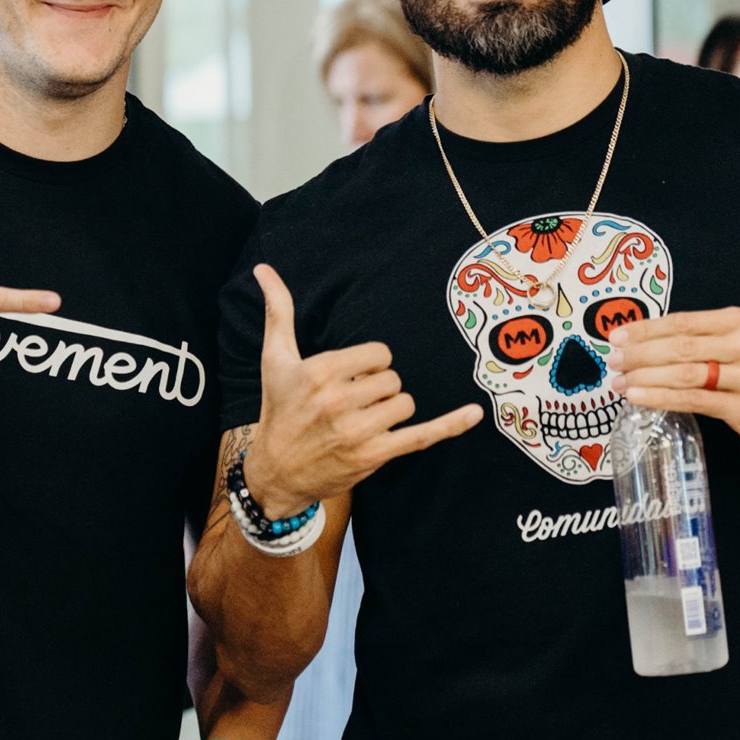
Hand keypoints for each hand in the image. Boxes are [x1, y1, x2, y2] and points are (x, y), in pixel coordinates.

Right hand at [240, 264, 479, 517]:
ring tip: (360, 421)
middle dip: (377, 389)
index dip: (369, 365)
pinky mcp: (373, 455)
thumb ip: (278, 311)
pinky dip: (451, 425)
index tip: (348, 378)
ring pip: (404, 403)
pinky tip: (476, 413)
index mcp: (320, 372)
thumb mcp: (274, 358)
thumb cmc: (278, 408)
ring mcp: (358, 431)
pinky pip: (422, 435)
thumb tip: (263, 268)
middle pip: (393, 379)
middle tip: (349, 403)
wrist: (276, 470)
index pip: (379, 354)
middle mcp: (338, 401)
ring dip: (390, 410)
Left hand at [603, 307, 739, 462]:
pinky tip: (639, 397)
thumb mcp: (733, 347)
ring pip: (685, 373)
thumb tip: (637, 341)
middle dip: (640, 354)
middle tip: (613, 361)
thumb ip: (696, 340)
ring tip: (620, 382)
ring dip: (645, 377)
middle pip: (682, 346)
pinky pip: (694, 400)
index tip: (616, 336)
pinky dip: (661, 398)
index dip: (646, 329)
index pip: (683, 321)